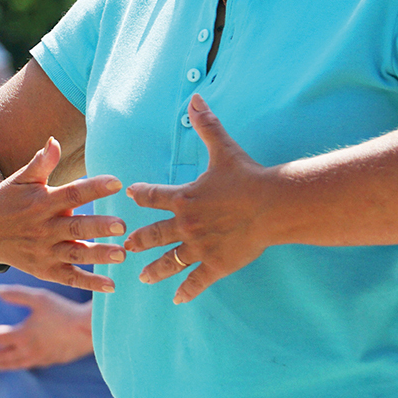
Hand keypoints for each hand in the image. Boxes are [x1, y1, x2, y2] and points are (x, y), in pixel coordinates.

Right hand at [0, 138, 125, 292]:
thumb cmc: (7, 200)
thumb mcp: (21, 179)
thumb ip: (41, 163)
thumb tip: (54, 141)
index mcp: (43, 202)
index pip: (72, 193)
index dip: (94, 187)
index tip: (117, 182)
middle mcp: (45, 228)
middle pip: (75, 228)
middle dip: (98, 227)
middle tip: (122, 225)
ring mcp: (45, 251)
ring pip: (75, 255)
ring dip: (98, 255)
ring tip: (121, 255)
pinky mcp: (45, 270)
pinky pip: (70, 277)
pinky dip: (90, 283)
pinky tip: (111, 285)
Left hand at [0, 285, 92, 372]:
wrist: (88, 330)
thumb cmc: (63, 311)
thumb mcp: (39, 298)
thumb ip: (16, 295)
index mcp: (22, 334)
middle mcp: (28, 349)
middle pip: (2, 357)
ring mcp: (40, 358)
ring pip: (17, 364)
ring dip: (4, 365)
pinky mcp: (52, 361)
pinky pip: (32, 365)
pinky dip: (22, 366)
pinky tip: (23, 364)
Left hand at [123, 94, 272, 303]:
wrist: (273, 205)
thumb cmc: (248, 176)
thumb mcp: (223, 148)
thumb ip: (206, 125)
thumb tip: (195, 97)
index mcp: (183, 197)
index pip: (151, 196)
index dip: (139, 195)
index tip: (130, 195)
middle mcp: (185, 225)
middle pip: (152, 235)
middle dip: (137, 241)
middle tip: (124, 247)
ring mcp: (199, 247)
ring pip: (169, 262)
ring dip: (154, 270)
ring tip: (142, 277)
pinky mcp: (216, 264)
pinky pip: (196, 281)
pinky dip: (186, 291)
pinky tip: (177, 299)